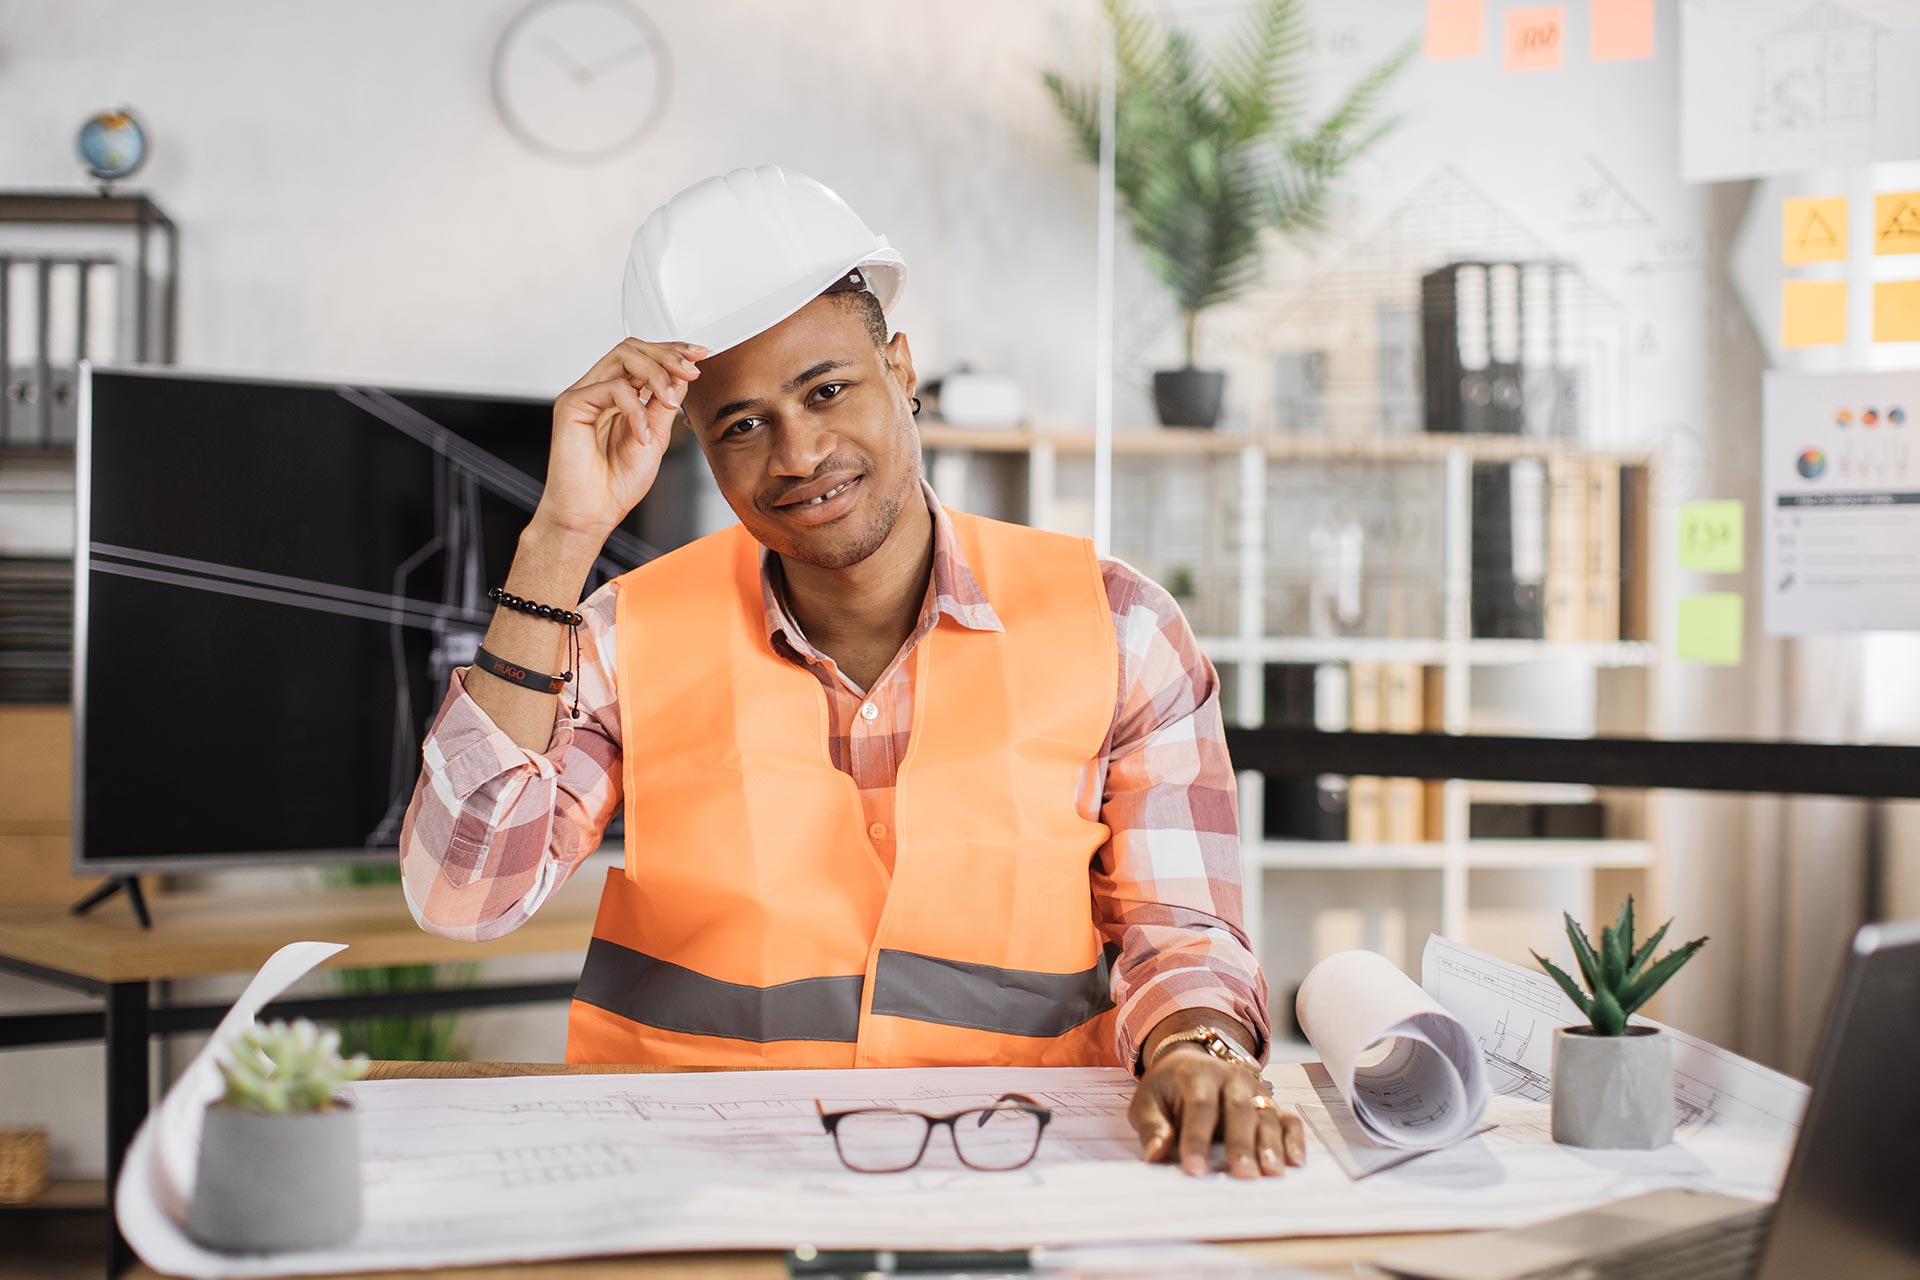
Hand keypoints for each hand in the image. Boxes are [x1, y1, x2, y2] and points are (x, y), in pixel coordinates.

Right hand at [531, 338, 706, 541]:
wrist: (593, 514)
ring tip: (671, 400)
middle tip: (691, 370)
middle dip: (667, 355)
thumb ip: (665, 405)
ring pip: (622, 357)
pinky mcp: (571, 405)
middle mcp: (598, 390)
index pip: (643, 358)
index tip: (699, 355)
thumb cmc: (616, 484)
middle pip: (632, 348)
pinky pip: (612, 389)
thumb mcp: (656, 438)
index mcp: (618, 397)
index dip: (672, 351)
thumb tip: (681, 376)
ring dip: (656, 373)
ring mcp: (583, 395)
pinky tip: (643, 434)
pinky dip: (636, 409)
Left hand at [1128, 1047, 1305, 1178]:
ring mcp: (1255, 1090)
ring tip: (1272, 1173)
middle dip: (1240, 1144)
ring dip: (1271, 1145)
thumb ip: (1152, 1127)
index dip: (1197, 1138)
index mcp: (1197, 1074)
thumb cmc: (1167, 1090)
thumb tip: (1157, 1154)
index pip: (1200, 1106)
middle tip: (1243, 1174)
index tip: (1195, 1169)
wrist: (1190, 1062)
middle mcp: (1231, 1078)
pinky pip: (1288, 1120)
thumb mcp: (1147, 1102)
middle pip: (1239, 1110)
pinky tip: (1296, 1162)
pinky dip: (1294, 1139)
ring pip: (1266, 1115)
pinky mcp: (1270, 1103)